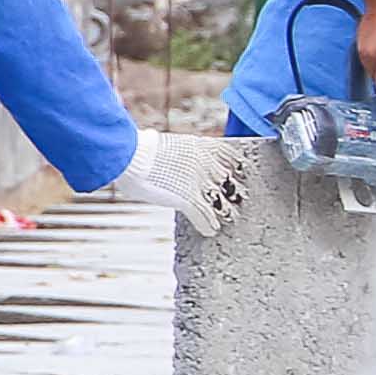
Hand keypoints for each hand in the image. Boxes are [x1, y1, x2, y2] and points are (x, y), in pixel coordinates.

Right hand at [100, 130, 248, 237]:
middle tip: (239, 195)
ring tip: (230, 216)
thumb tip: (168, 149)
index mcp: (202, 147)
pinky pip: (205, 217)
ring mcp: (199, 185)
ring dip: (226, 211)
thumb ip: (179, 151)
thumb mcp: (169, 143)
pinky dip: (208, 225)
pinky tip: (211, 231)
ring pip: (222, 202)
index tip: (240, 169)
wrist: (135, 157)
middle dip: (234, 189)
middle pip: (230, 181)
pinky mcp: (189, 201)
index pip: (230, 156)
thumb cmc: (143, 148)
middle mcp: (206, 166)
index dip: (235, 165)